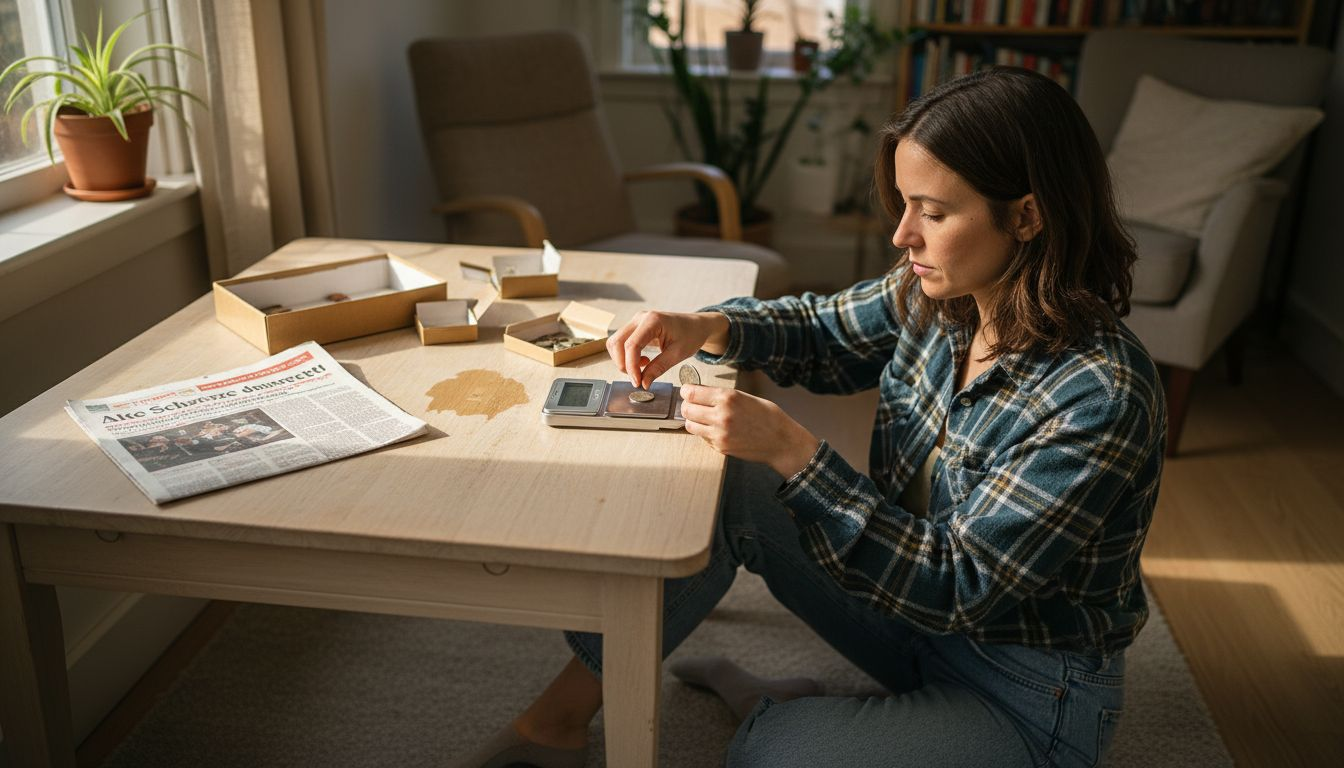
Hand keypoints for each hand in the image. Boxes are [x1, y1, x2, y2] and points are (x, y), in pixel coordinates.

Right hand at [607, 311, 728, 388]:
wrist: (696, 325)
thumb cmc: (691, 335)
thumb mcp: (678, 354)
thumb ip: (659, 368)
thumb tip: (643, 383)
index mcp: (653, 320)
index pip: (632, 345)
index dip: (631, 366)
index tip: (637, 382)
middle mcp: (640, 318)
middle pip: (617, 342)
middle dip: (623, 364)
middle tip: (638, 378)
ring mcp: (636, 322)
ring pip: (615, 343)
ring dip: (623, 360)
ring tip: (643, 368)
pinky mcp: (635, 328)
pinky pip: (621, 343)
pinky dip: (626, 356)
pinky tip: (643, 361)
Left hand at [679, 384, 820, 477]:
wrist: (781, 441)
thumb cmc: (767, 416)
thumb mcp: (745, 397)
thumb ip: (722, 395)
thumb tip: (699, 392)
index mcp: (728, 398)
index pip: (691, 393)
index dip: (686, 391)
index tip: (687, 392)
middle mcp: (721, 415)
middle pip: (686, 410)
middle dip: (687, 406)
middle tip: (692, 405)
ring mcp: (720, 434)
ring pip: (690, 425)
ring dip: (693, 420)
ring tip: (702, 418)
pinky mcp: (721, 447)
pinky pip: (702, 438)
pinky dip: (705, 433)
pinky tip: (716, 429)